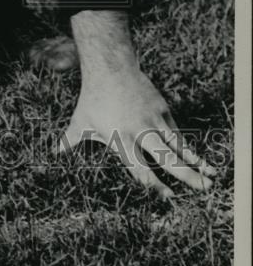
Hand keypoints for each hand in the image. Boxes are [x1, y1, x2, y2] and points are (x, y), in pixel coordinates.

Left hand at [61, 10, 216, 197]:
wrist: (110, 67)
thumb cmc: (92, 98)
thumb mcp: (80, 122)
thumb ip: (70, 141)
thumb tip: (55, 153)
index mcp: (121, 140)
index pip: (140, 169)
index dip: (155, 185)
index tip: (169, 198)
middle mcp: (140, 132)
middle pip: (167, 159)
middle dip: (186, 176)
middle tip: (203, 191)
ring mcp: (154, 120)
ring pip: (178, 146)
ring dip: (196, 163)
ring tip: (212, 179)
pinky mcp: (162, 109)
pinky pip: (177, 133)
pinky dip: (190, 147)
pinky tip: (201, 160)